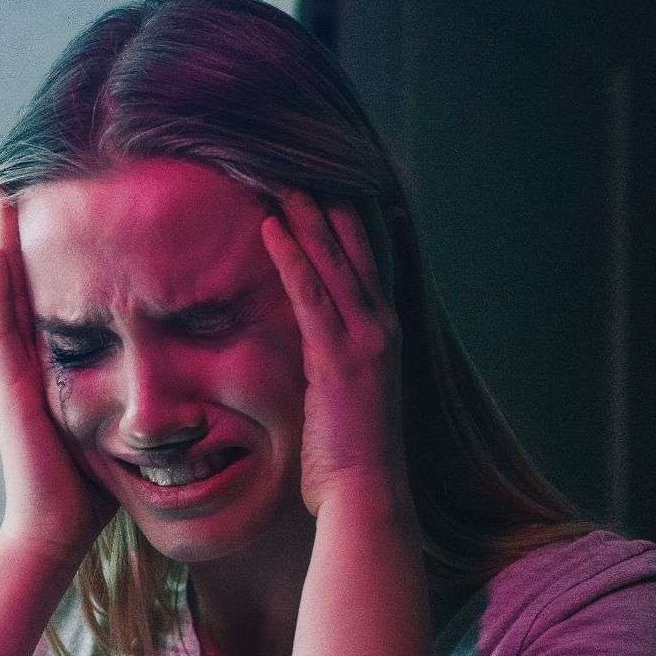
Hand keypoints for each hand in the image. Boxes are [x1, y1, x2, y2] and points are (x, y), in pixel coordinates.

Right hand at [0, 190, 118, 568]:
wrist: (58, 529)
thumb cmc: (91, 487)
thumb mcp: (116, 429)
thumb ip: (135, 402)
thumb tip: (183, 389)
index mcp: (48, 374)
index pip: (48, 304)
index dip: (51, 261)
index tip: (65, 216)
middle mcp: (23, 367)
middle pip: (20, 289)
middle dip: (22, 240)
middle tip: (25, 188)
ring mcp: (10, 375)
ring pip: (4, 296)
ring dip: (3, 246)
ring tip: (8, 198)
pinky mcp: (8, 388)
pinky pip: (0, 326)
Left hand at [260, 190, 409, 517]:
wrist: (366, 495)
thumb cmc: (350, 456)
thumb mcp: (346, 398)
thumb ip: (336, 361)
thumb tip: (315, 345)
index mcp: (383, 335)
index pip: (369, 261)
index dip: (350, 219)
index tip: (330, 180)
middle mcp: (381, 328)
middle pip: (357, 248)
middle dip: (331, 202)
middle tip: (303, 159)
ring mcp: (365, 341)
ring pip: (336, 262)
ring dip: (309, 216)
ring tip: (281, 176)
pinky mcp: (339, 359)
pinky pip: (312, 295)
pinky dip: (292, 257)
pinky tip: (273, 226)